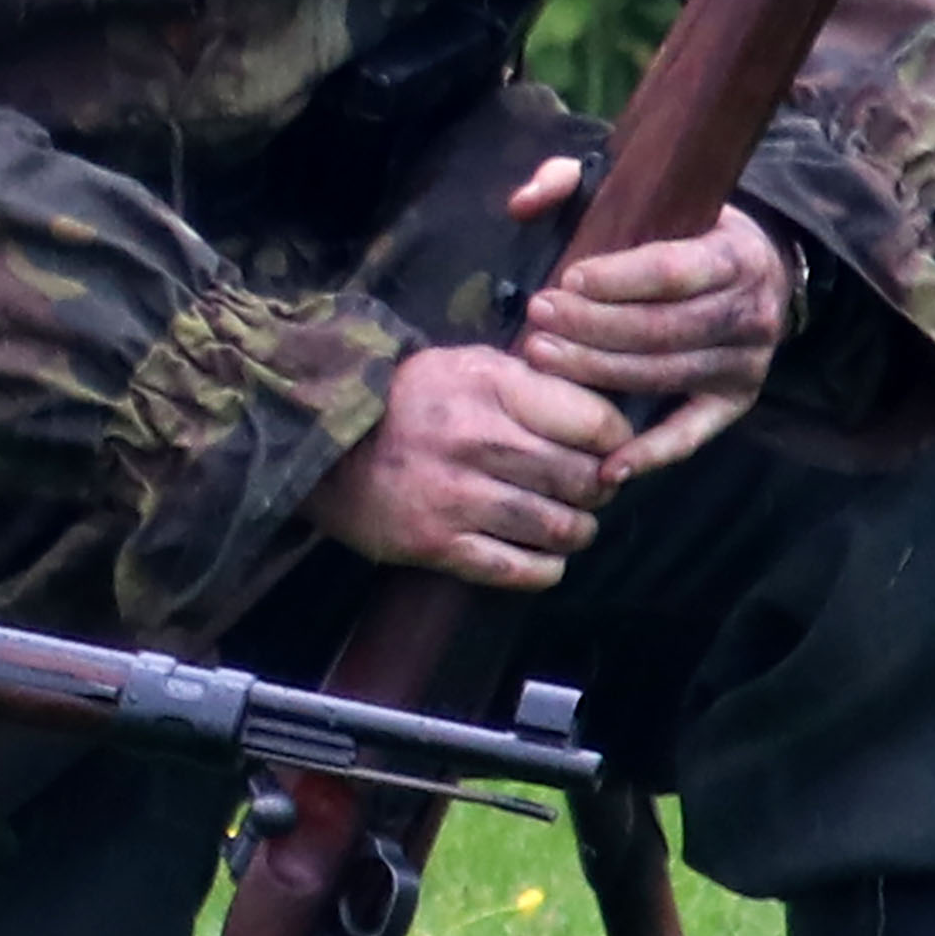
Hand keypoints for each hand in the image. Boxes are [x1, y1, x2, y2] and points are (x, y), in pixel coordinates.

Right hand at [303, 341, 633, 587]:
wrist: (319, 441)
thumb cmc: (406, 400)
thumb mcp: (467, 365)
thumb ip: (532, 382)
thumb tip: (602, 410)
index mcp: (491, 388)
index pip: (594, 424)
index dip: (614, 441)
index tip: (608, 449)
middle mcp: (478, 441)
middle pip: (583, 480)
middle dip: (597, 489)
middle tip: (588, 488)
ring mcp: (457, 497)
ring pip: (560, 528)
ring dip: (576, 530)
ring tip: (568, 522)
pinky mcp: (437, 544)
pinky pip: (520, 570)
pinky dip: (546, 567)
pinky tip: (543, 555)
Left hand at [506, 156, 798, 482]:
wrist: (758, 269)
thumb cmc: (681, 229)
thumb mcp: (643, 194)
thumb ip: (575, 183)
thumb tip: (522, 203)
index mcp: (735, 254)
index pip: (673, 272)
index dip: (616, 281)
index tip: (565, 281)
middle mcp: (751, 312)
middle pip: (662, 329)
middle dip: (592, 328)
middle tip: (536, 320)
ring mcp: (746, 363)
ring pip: (665, 375)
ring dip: (599, 374)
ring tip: (541, 358)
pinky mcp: (734, 403)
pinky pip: (691, 434)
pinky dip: (650, 453)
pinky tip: (606, 466)